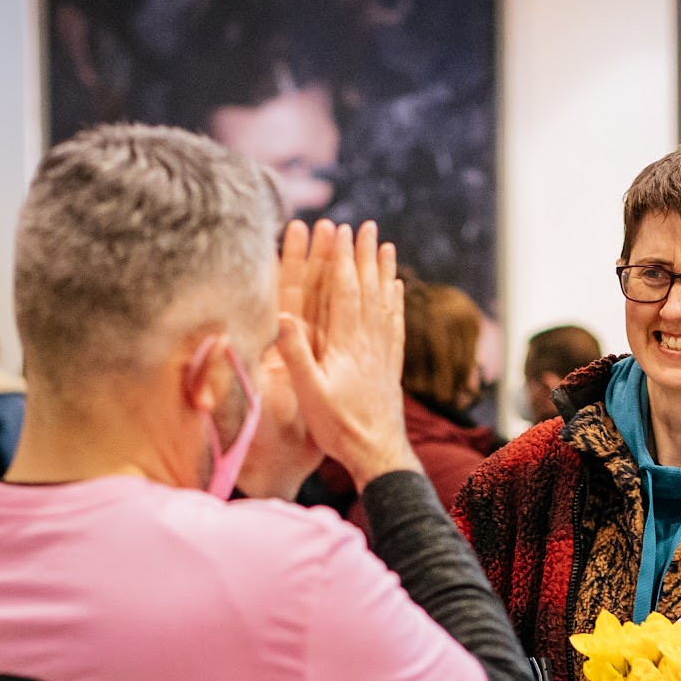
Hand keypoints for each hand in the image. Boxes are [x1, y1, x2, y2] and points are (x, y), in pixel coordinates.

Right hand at [274, 219, 415, 486]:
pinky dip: (396, 301)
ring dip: (384, 272)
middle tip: (366, 226)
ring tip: (386, 246)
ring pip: (386, 302)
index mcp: (347, 345)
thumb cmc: (340, 428)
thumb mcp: (310, 394)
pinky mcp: (392, 365)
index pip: (345, 292)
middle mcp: (370, 343)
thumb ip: (296, 354)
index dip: (342, 259)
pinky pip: (396, 324)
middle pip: (369, 289)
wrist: (379, 454)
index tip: (339, 230)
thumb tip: (282, 315)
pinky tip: (398, 289)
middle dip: (365, 255)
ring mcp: (384, 353)